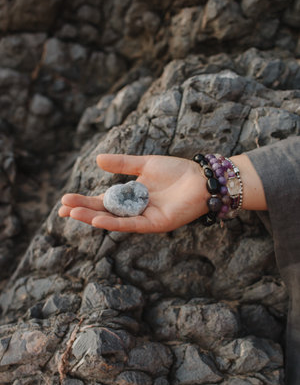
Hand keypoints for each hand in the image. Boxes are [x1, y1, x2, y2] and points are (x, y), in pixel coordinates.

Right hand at [58, 154, 209, 232]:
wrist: (202, 178)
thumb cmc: (177, 171)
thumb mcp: (145, 164)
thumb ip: (123, 163)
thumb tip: (97, 159)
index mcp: (132, 195)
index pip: (103, 200)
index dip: (84, 201)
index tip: (64, 201)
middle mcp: (135, 208)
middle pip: (104, 211)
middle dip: (83, 209)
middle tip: (62, 208)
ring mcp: (144, 217)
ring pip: (114, 219)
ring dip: (93, 217)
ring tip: (72, 213)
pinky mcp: (155, 224)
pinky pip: (131, 224)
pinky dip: (114, 223)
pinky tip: (97, 220)